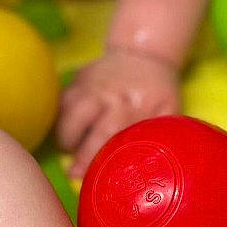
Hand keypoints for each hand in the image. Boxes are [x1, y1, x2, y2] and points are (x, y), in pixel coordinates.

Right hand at [57, 48, 180, 178]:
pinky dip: (57, 117)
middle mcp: (108, 92)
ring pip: (64, 108)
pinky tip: (64, 130)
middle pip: (78, 118)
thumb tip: (151, 168)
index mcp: (133, 103)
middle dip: (69, 144)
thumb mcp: (169, 110)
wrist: (146, 52)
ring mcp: (90, 83)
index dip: (90, 155)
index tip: (77, 174)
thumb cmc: (158, 89)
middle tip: (71, 165)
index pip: (108, 132)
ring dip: (61, 131)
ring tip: (69, 147)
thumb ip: (160, 135)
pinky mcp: (78, 77)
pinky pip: (60, 99)